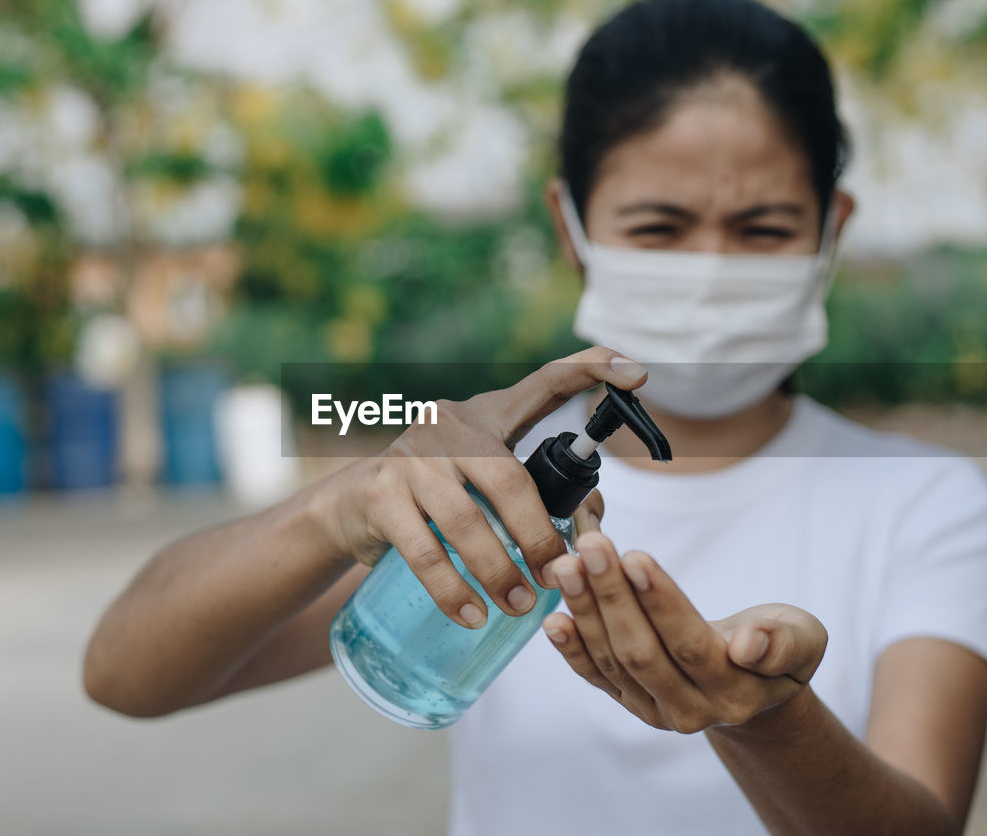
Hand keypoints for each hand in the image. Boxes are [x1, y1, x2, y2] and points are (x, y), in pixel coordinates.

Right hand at [327, 347, 646, 628]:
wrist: (349, 508)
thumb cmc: (434, 498)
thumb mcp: (480, 479)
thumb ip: (531, 495)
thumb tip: (592, 536)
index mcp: (488, 415)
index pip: (544, 383)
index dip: (591, 370)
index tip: (638, 370)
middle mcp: (450, 425)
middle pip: (509, 479)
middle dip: (538, 536)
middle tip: (558, 578)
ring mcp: (412, 458)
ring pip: (467, 522)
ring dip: (498, 572)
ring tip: (519, 606)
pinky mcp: (381, 494)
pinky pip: (424, 551)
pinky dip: (452, 590)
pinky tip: (472, 615)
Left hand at [542, 531, 826, 732]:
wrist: (752, 685)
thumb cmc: (776, 647)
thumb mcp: (800, 638)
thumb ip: (783, 642)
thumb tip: (748, 646)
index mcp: (734, 691)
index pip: (689, 644)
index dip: (659, 601)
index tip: (634, 557)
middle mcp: (690, 709)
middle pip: (642, 651)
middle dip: (612, 596)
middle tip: (592, 548)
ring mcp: (654, 710)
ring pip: (612, 660)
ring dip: (586, 610)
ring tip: (567, 566)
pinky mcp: (629, 702)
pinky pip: (594, 676)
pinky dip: (571, 649)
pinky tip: (553, 618)